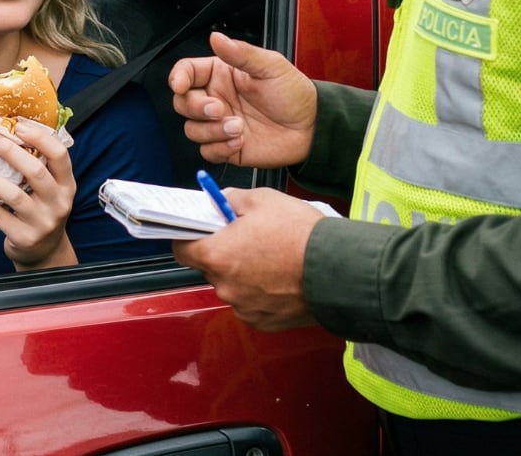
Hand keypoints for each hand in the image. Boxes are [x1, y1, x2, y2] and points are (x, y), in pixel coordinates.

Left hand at [0, 118, 78, 270]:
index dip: (40, 138)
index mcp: (67, 185)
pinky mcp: (24, 238)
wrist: (45, 253)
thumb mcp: (50, 190)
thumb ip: (38, 166)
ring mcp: (42, 223)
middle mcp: (59, 203)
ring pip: (14, 195)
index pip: (60, 156)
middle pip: (36, 172)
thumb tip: (8, 132)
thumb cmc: (42, 211)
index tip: (18, 125)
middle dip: (10, 152)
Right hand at [168, 32, 316, 167]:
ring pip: (192, 129)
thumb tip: (216, 37)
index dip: (177, 78)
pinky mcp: (226, 147)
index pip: (186, 72)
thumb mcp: (271, 66)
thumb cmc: (295, 94)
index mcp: (221, 75)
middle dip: (196, 108)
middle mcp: (216, 98)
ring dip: (212, 131)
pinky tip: (240, 141)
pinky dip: (220, 148)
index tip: (180, 86)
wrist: (312, 129)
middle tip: (220, 109)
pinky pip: (207, 151)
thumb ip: (241, 53)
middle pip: (182, 103)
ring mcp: (219, 124)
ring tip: (238, 127)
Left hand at [172, 188, 321, 330]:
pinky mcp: (263, 322)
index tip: (200, 231)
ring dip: (244, 274)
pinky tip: (281, 279)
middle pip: (210, 267)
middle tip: (248, 239)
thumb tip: (221, 200)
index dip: (190, 237)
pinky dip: (260, 293)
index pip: (181, 249)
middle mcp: (224, 286)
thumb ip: (232, 199)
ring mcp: (244, 307)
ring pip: (232, 286)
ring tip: (272, 259)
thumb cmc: (301, 235)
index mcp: (216, 255)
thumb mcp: (263, 199)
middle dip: (224, 253)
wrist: (339, 270)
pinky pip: (251, 304)